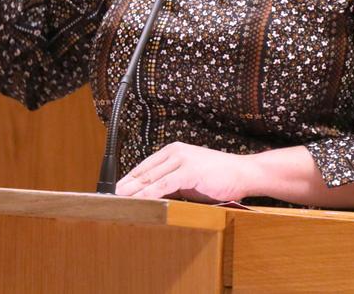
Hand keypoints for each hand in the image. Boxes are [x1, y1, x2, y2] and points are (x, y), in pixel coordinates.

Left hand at [115, 142, 254, 202]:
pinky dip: (150, 194)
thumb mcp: (190, 179)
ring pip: (151, 178)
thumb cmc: (219, 177)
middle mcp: (175, 152)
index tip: (116, 191)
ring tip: (120, 202)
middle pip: (144, 171)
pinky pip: (164, 185)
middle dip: (127, 186)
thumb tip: (151, 196)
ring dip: (134, 191)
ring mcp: (182, 160)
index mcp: (174, 151)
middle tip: (110, 198)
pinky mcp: (189, 171)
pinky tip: (140, 201)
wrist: (243, 173)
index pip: (145, 166)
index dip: (129, 179)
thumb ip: (172, 184)